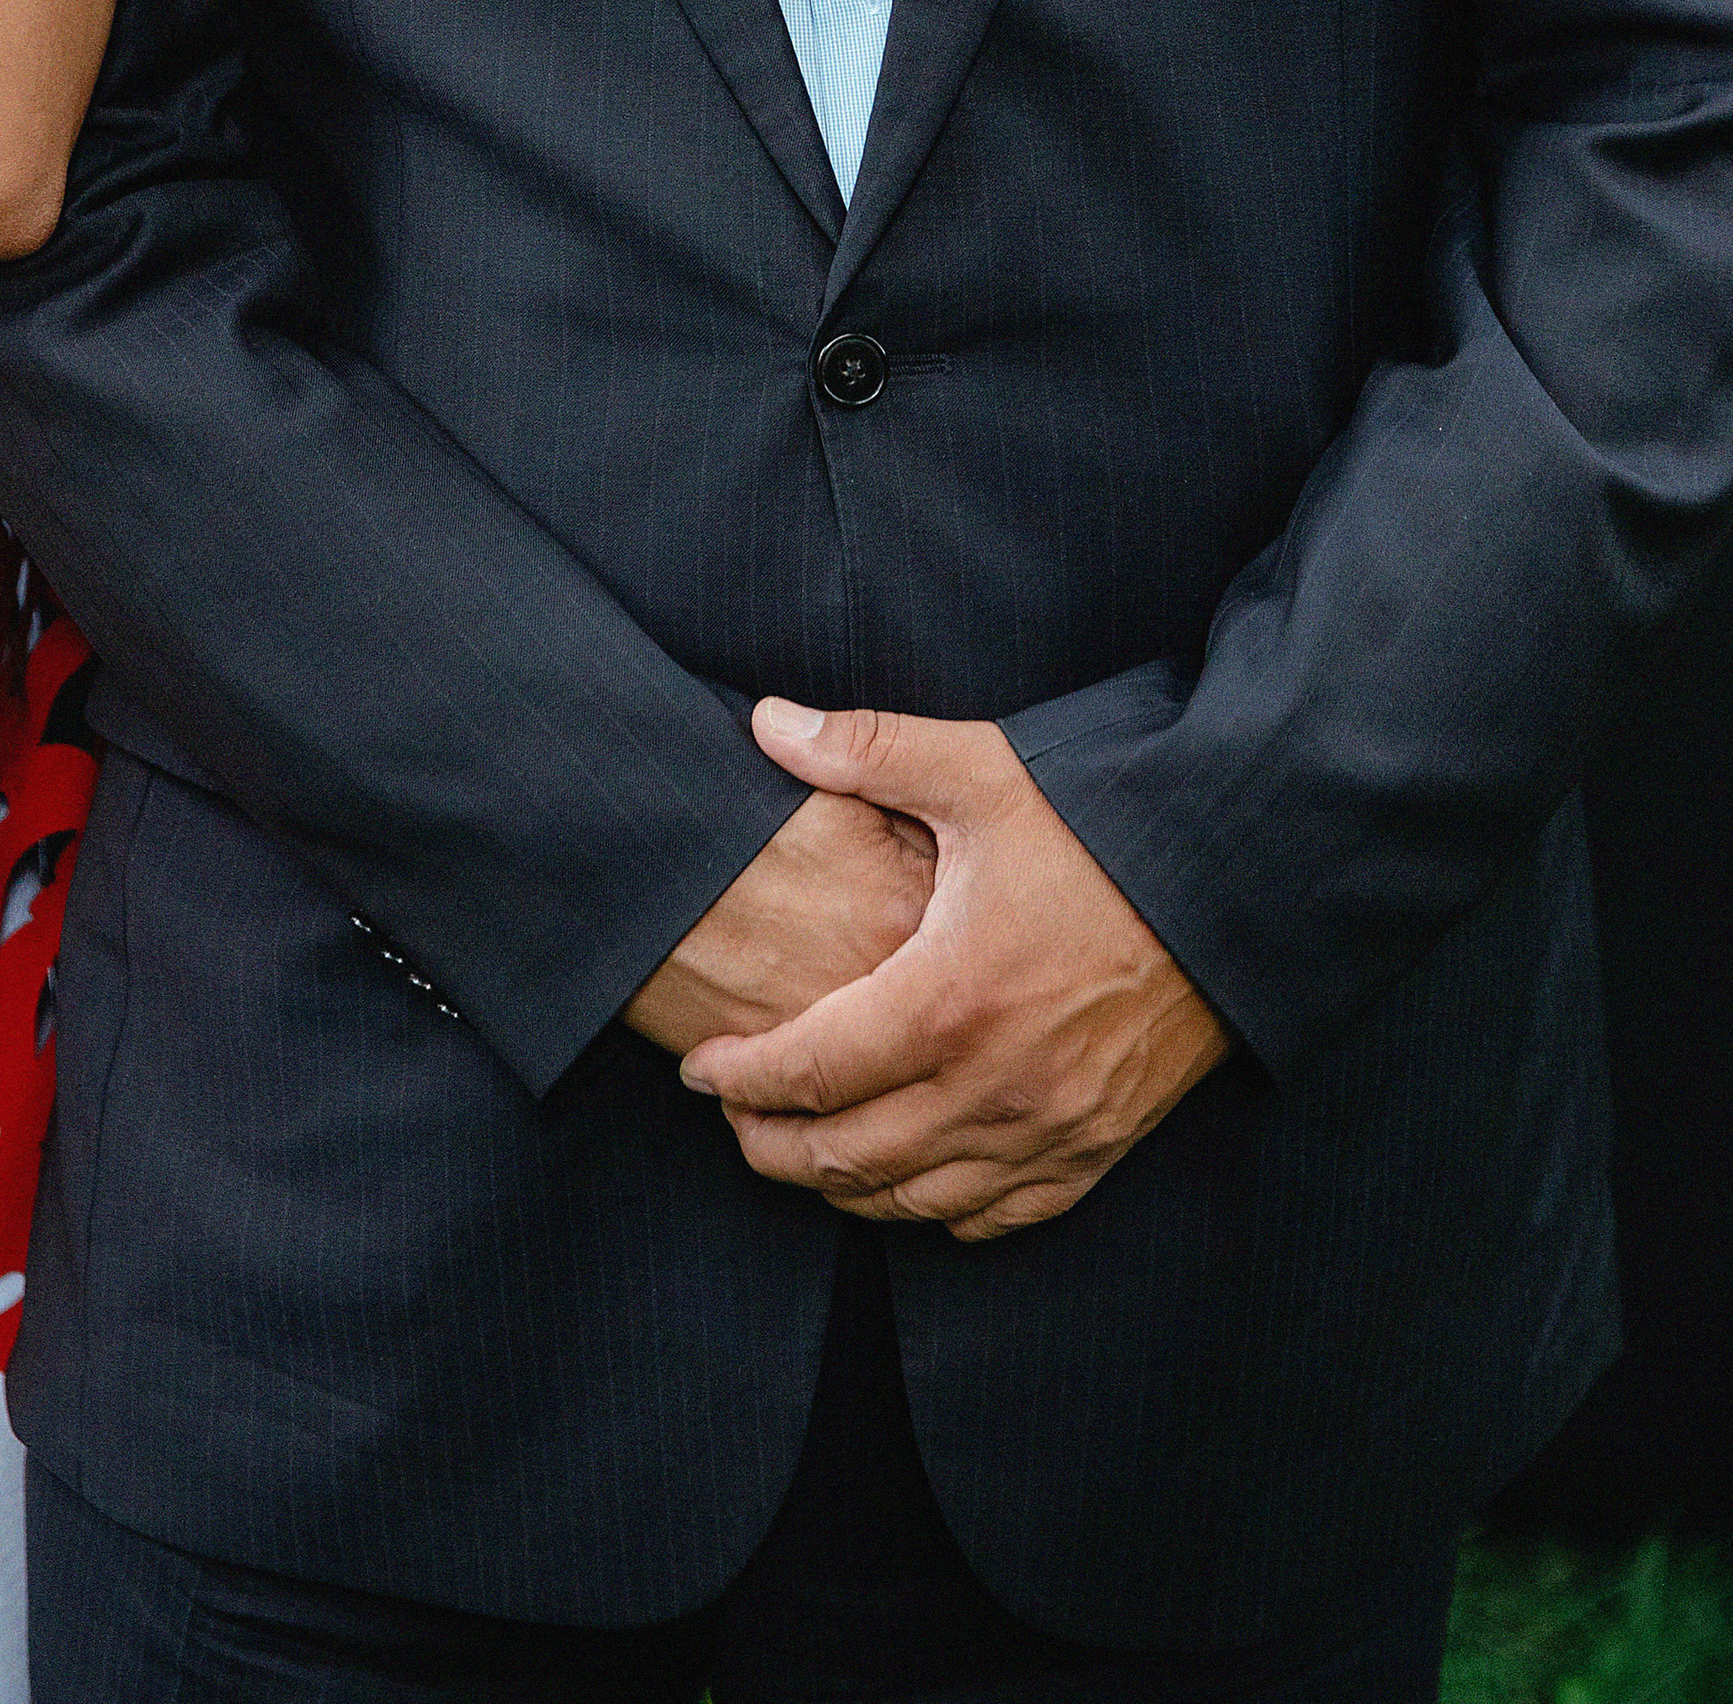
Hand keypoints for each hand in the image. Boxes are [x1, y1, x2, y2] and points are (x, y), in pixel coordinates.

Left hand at [680, 698, 1229, 1241]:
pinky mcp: (1095, 1151)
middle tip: (731, 1114)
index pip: (808, 1072)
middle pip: (845, 1156)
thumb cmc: (1104, 827)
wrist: (1237, 888)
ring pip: (912, 1200)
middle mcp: (994, 1088)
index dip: (739, 1078)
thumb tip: (766, 720)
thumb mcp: (982, 774)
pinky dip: (931, 1208)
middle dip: (769, 1144)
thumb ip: (866, 750)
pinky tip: (903, 1177)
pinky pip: (992, 1215)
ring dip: (839, 1183)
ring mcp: (1049, 1132)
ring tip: (796, 1145)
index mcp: (949, 1000)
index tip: (698, 1067)